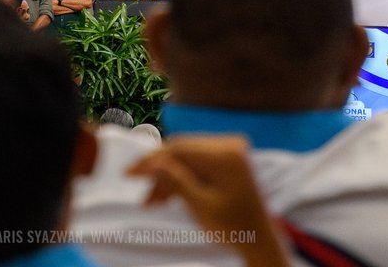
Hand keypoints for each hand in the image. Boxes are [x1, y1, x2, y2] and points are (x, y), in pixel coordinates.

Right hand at [127, 136, 284, 266]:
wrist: (259, 241)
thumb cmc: (235, 228)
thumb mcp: (200, 206)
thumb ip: (175, 181)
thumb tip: (151, 162)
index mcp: (226, 154)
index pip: (179, 149)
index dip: (151, 160)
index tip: (128, 173)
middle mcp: (229, 146)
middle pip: (182, 152)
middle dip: (158, 172)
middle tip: (141, 194)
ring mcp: (229, 152)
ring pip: (186, 158)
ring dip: (168, 178)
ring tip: (152, 201)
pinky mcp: (226, 160)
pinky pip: (196, 163)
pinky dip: (181, 178)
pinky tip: (167, 196)